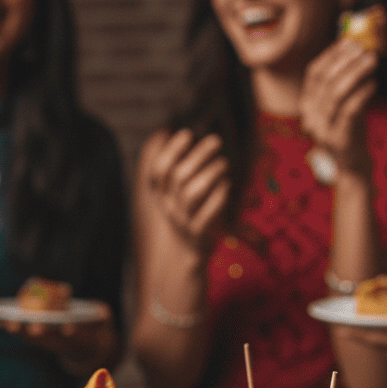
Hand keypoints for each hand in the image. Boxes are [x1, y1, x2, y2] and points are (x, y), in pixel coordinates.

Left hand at [0, 303, 117, 376]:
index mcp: (80, 339)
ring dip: (20, 331)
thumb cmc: (96, 328)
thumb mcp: (104, 321)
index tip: (68, 329)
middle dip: (41, 333)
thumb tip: (102, 311)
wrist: (86, 346)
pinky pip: (22, 333)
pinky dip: (11, 327)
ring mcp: (49, 342)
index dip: (72, 332)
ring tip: (8, 324)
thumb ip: (103, 316)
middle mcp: (63, 343)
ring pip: (32, 338)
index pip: (77, 336)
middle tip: (33, 328)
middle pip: (50, 339)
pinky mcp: (37, 339)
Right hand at [138, 128, 229, 256]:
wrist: (187, 255)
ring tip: (224, 162)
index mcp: (160, 195)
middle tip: (216, 140)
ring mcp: (183, 221)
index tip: (187, 132)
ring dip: (210, 173)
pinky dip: (219, 196)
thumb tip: (183, 133)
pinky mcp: (199, 233)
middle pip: (179, 176)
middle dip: (198, 154)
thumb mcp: (176, 193)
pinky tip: (227, 184)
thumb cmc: (188, 213)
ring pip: (192, 193)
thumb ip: (179, 167)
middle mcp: (168, 207)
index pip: (158, 169)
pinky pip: (208, 213)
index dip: (171, 150)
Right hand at [300, 38, 377, 176]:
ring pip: (336, 93)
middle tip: (365, 48)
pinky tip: (374, 83)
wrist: (351, 163)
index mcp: (307, 103)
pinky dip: (362, 93)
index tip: (350, 41)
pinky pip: (349, 110)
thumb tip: (359, 50)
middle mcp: (310, 114)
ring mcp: (322, 127)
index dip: (331, 54)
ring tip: (372, 60)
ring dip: (356, 72)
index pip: (314, 73)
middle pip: (325, 80)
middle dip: (346, 60)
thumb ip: (346, 82)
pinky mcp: (338, 138)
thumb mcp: (342, 104)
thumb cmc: (349, 128)